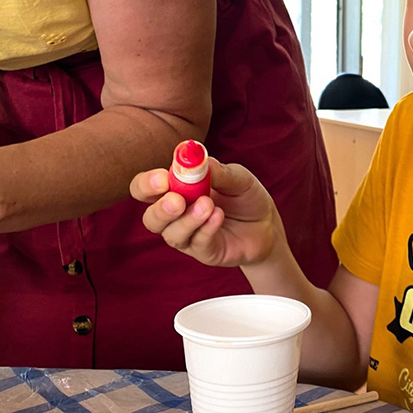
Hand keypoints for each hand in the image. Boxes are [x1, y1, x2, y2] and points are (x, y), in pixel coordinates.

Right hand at [130, 157, 280, 266]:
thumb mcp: (236, 177)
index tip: (162, 178)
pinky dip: (207, 228)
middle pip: (150, 217)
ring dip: (188, 219)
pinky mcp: (205, 252)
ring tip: (208, 205)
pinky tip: (219, 216)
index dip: (147, 184)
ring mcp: (188, 236)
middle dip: (160, 209)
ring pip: (172, 234)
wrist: (267, 223)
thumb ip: (216, 170)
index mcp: (175, 190)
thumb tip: (199, 160)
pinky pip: (198, 243)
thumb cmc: (244, 196)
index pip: (145, 189)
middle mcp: (175, 215)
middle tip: (177, 200)